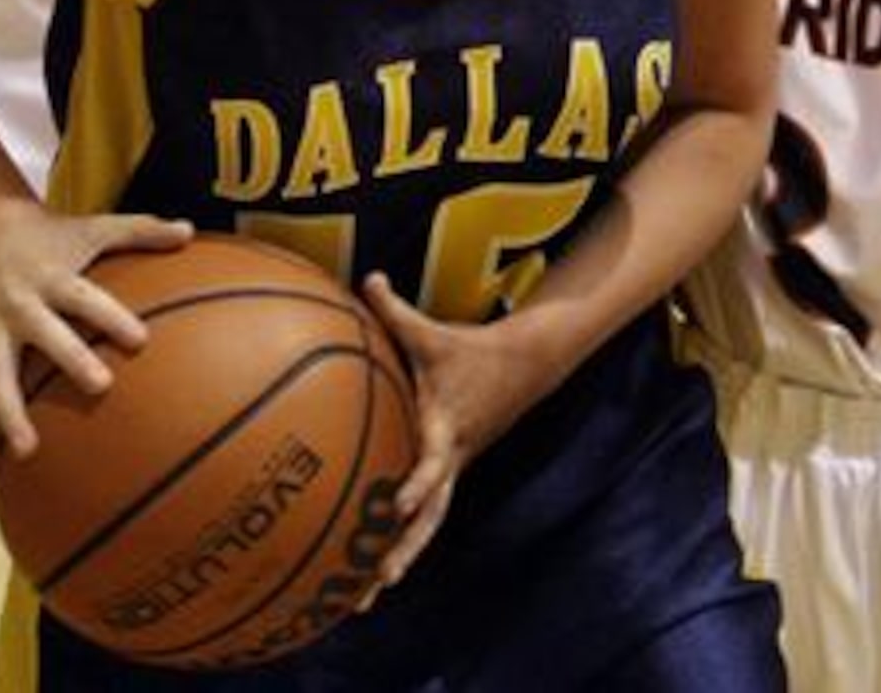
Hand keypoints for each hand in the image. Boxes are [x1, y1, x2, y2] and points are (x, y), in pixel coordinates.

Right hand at [0, 203, 193, 460]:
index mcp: (51, 275)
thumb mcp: (96, 227)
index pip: (82, 295)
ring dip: (8, 412)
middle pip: (42, 332)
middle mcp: (20, 303)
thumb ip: (142, 230)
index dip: (110, 314)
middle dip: (68, 357)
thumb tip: (191, 230)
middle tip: (101, 386)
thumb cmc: (58, 236)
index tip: (141, 339)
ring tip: (28, 451)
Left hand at [355, 273, 557, 600]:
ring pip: (423, 529)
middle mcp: (449, 463)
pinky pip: (418, 515)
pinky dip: (394, 540)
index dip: (417, 485)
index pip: (433, 466)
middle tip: (375, 585)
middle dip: (403, 553)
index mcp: (446, 434)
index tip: (395, 506)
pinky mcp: (444, 476)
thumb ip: (394, 310)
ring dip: (395, 561)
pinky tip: (359, 565)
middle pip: (428, 520)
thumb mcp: (432, 332)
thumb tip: (365, 278)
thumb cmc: (470, 350)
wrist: (521, 369)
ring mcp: (449, 474)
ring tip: (360, 602)